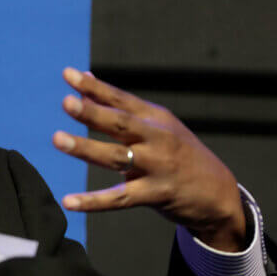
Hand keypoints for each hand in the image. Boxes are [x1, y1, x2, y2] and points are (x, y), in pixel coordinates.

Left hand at [52, 67, 247, 251]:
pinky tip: (68, 201)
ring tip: (58, 140)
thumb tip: (83, 86)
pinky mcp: (156, 194)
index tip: (68, 74)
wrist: (219, 193)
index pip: (120, 99)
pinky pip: (119, 198)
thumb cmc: (178, 153)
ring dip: (86, 148)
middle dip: (93, 112)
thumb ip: (118, 108)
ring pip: (116, 157)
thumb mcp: (155, 126)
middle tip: (66, 103)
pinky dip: (93, 201)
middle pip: (120, 123)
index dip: (94, 86)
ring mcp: (157, 166)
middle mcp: (157, 138)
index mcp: (154, 118)